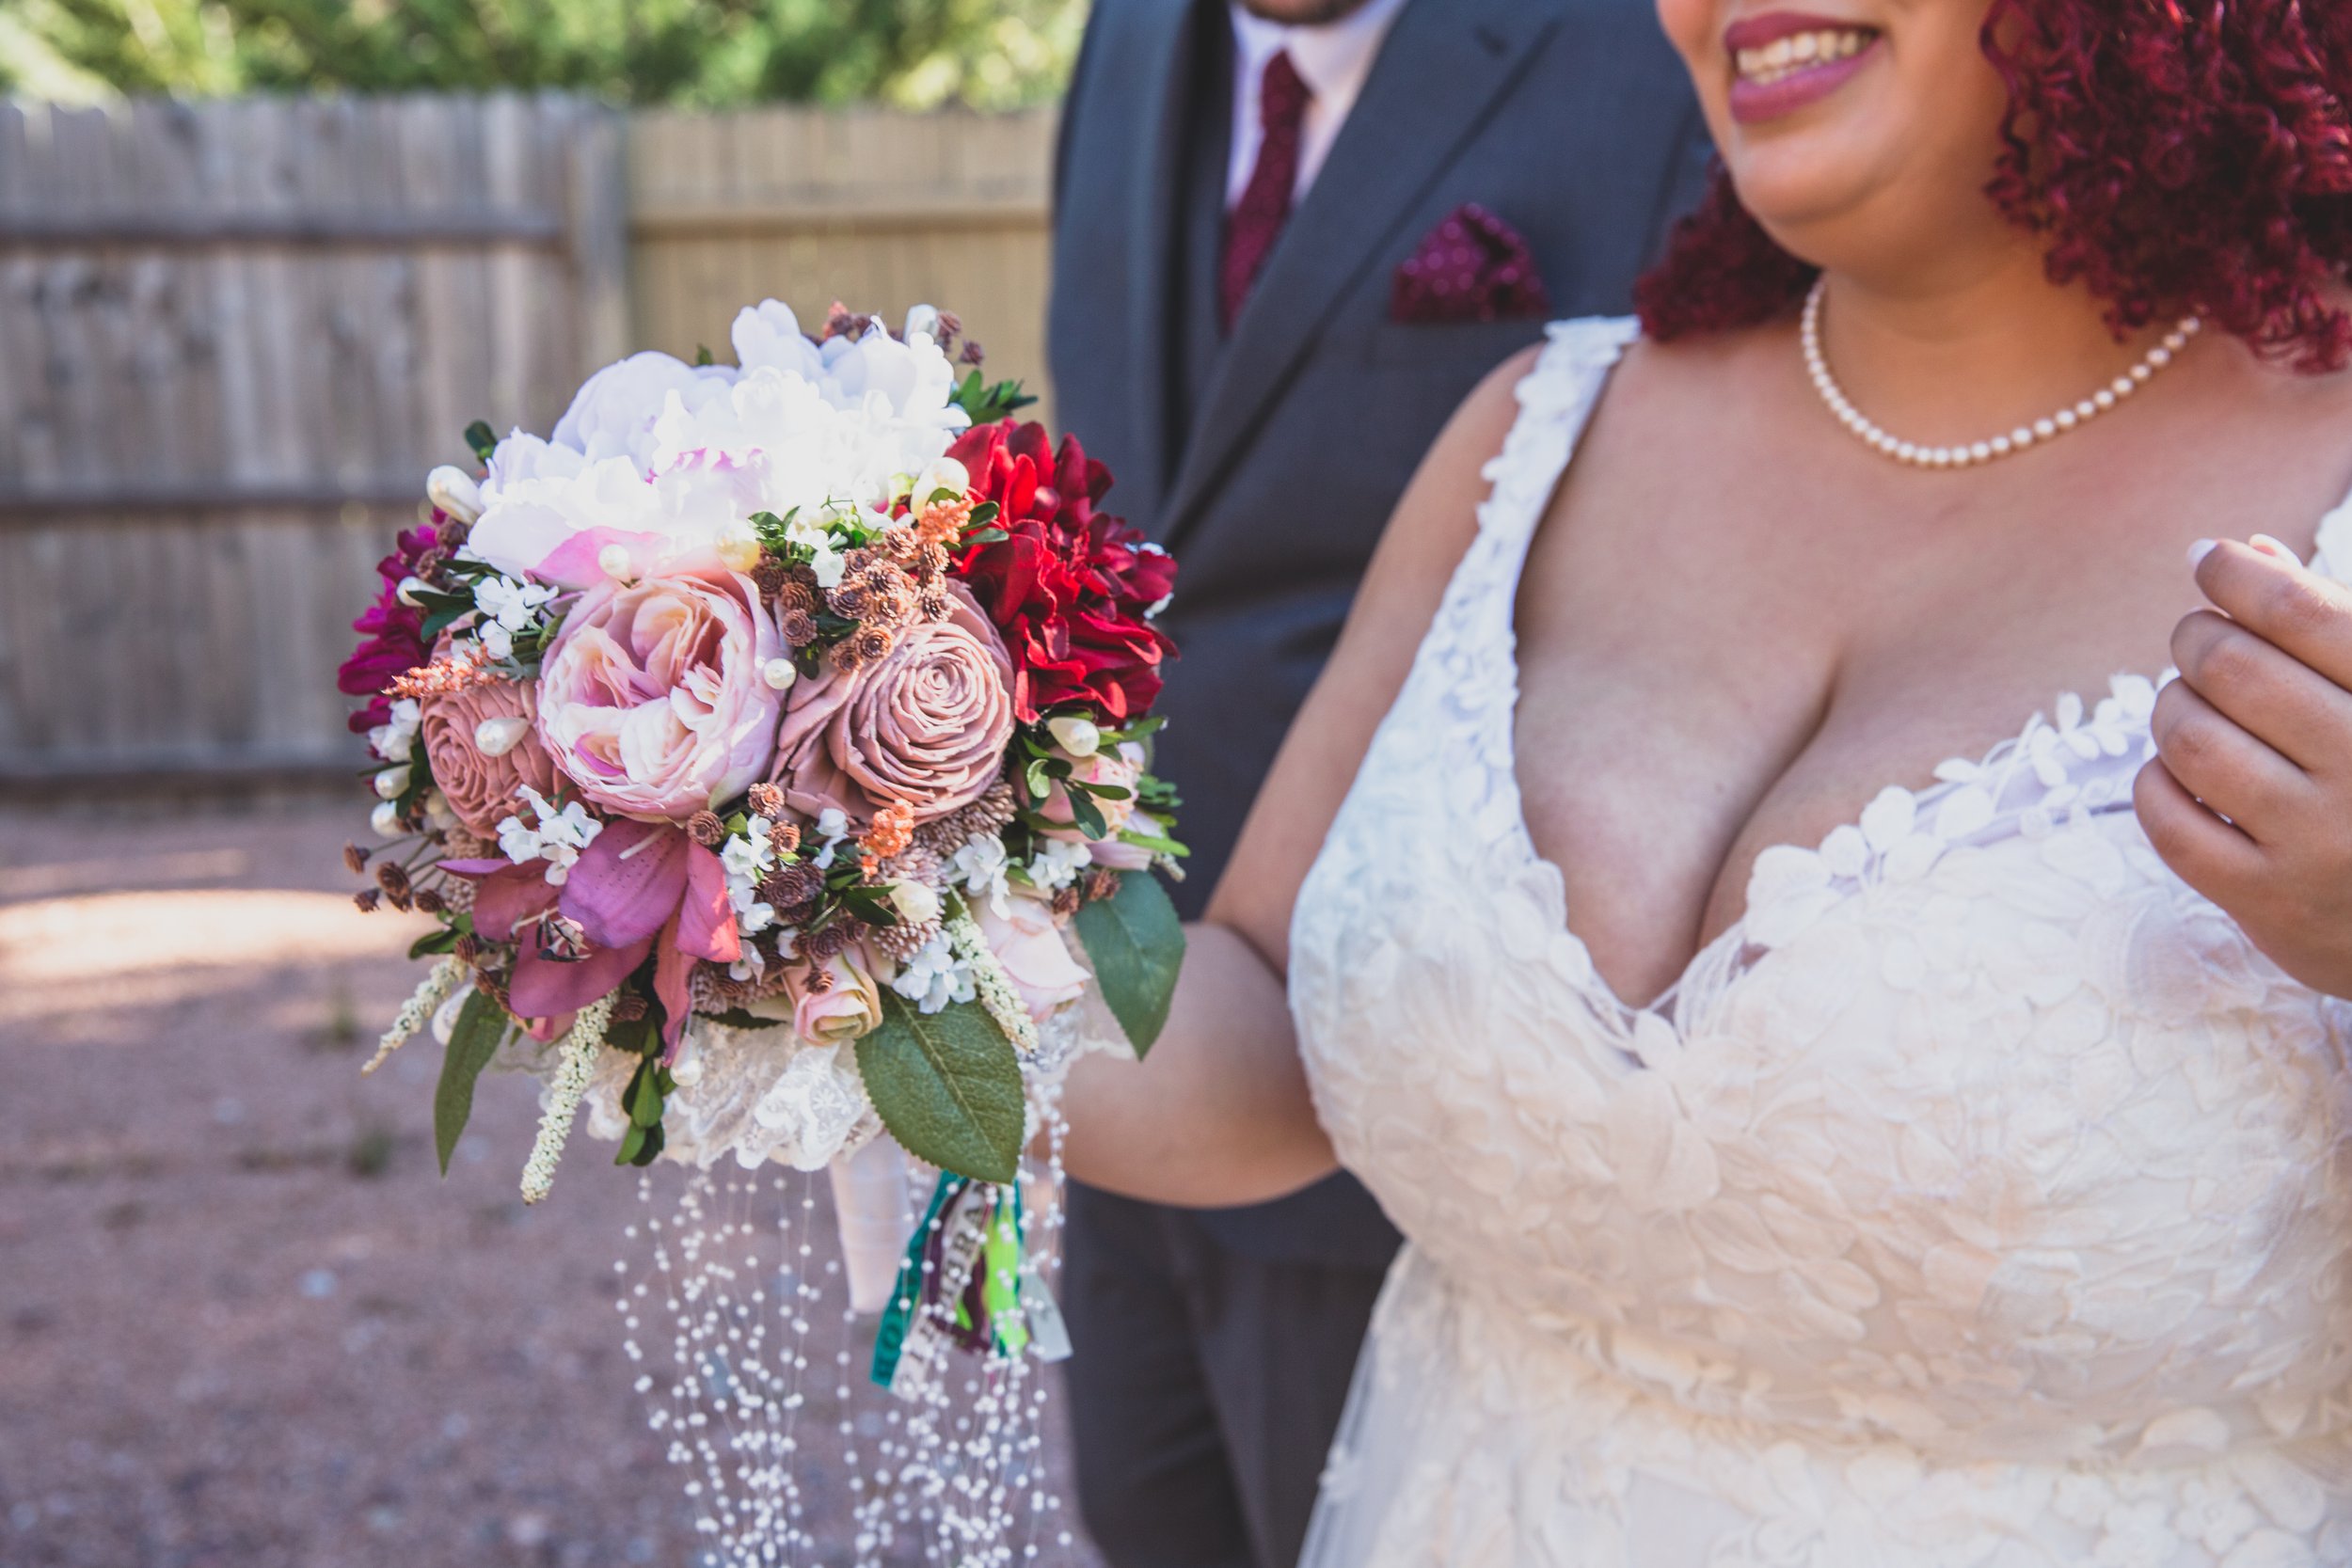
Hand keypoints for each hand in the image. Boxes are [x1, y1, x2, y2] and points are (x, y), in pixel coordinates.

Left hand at [2135, 534, 2351, 996]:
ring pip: (2190, 740)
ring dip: (2171, 708)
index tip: (2209, 559)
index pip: (2304, 611)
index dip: (2239, 575)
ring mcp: (2321, 842)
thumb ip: (2331, 621)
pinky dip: (2155, 783)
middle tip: (2197, 640)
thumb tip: (2244, 548)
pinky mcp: (2271, 902)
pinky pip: (2169, 821)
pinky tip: (2176, 774)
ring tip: (2188, 705)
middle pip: (2234, 669)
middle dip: (2196, 639)